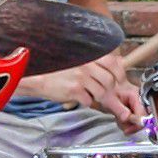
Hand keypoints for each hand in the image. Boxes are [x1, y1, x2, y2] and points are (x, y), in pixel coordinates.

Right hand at [27, 53, 148, 127]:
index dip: (119, 73)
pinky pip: (89, 100)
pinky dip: (86, 101)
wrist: (38, 77)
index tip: (119, 80)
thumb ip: (95, 66)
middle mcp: (86, 64)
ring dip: (97, 97)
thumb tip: (115, 74)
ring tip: (88, 94)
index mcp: (89, 56)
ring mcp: (81, 77)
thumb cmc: (59, 71)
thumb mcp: (78, 62)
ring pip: (101, 92)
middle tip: (103, 92)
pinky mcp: (74, 89)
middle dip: (109, 90)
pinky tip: (78, 97)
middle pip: (109, 80)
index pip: (112, 62)